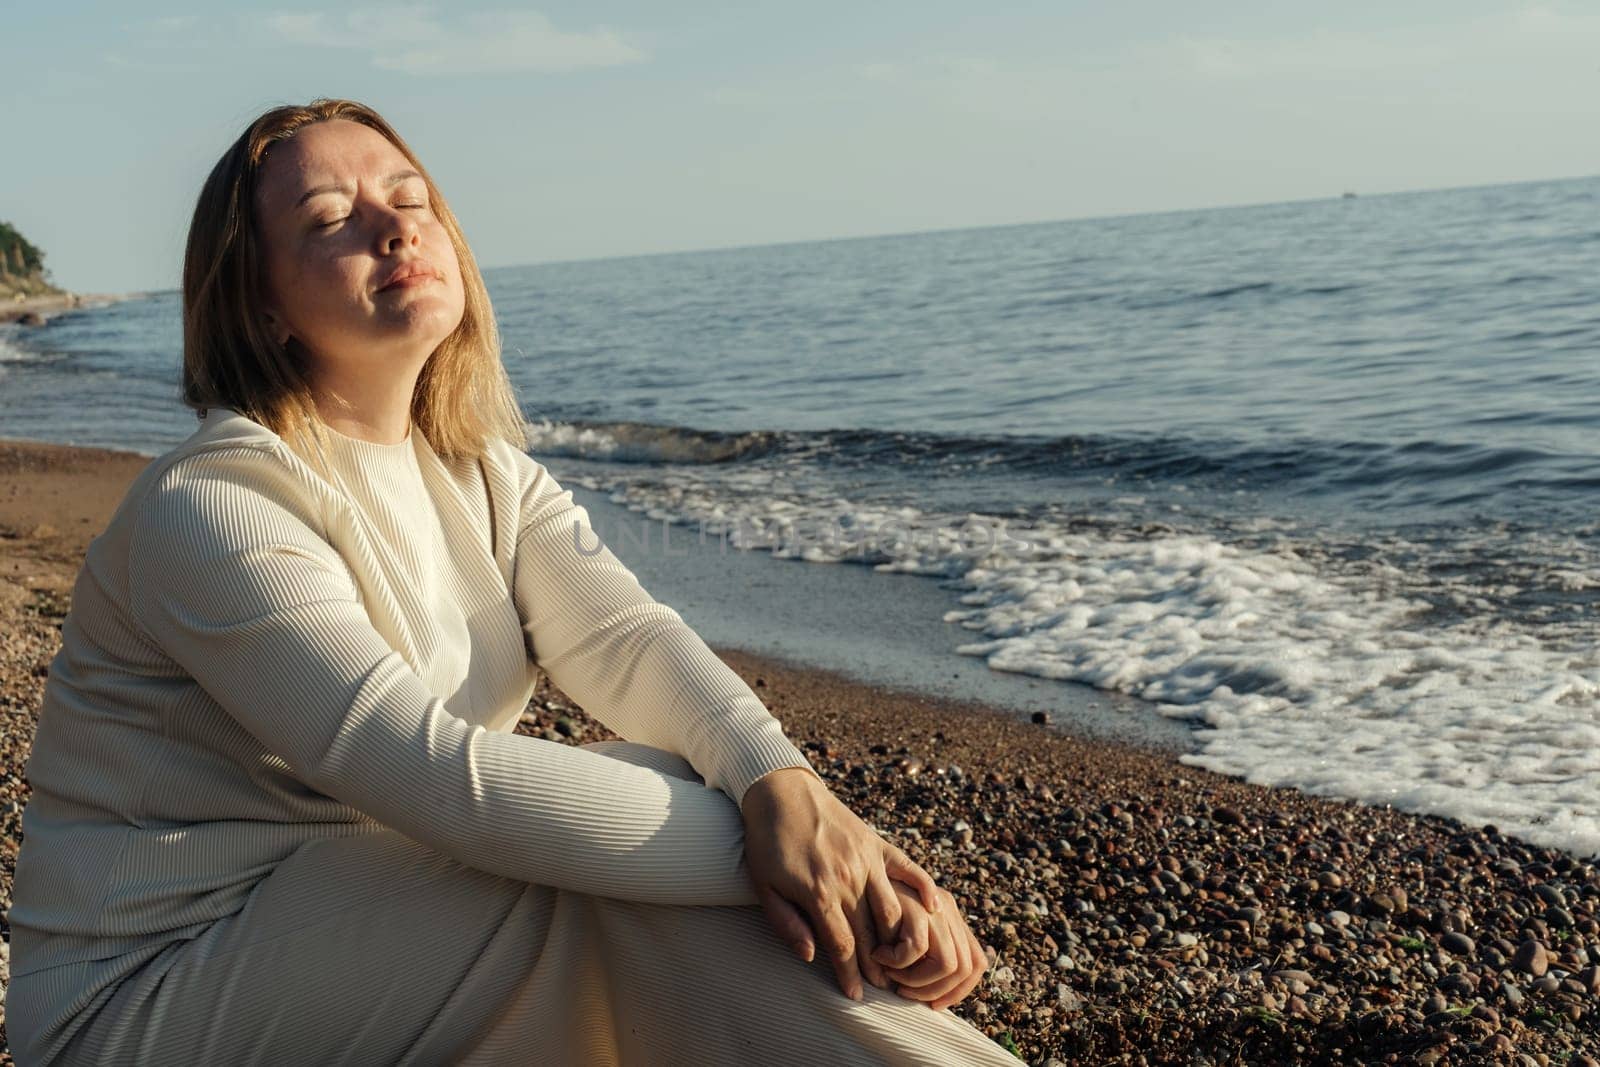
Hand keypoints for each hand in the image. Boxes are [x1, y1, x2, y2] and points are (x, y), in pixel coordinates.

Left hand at [741, 767, 941, 1000]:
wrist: (780, 791)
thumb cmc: (766, 842)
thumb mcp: (763, 886)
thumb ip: (786, 923)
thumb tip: (810, 956)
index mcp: (818, 892)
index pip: (841, 944)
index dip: (849, 973)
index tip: (856, 996)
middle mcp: (848, 877)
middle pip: (870, 932)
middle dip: (877, 965)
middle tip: (883, 989)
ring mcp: (866, 859)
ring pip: (893, 908)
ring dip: (900, 939)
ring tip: (902, 962)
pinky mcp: (876, 843)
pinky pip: (908, 869)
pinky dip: (924, 889)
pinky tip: (934, 910)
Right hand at [874, 884, 988, 1011]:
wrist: (852, 870)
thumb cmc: (871, 906)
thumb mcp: (904, 928)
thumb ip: (923, 951)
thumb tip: (934, 995)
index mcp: (950, 917)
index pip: (976, 962)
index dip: (959, 991)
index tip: (932, 1005)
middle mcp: (948, 911)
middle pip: (966, 968)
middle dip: (935, 992)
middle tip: (903, 993)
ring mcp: (933, 907)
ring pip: (947, 964)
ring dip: (916, 981)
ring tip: (889, 976)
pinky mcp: (912, 904)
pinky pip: (916, 948)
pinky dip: (897, 962)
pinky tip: (878, 956)